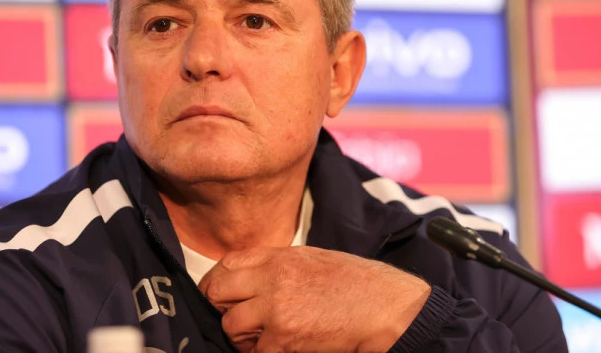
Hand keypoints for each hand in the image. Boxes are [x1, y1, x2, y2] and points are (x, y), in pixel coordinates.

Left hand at [198, 246, 430, 352]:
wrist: (384, 305)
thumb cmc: (353, 281)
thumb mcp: (310, 259)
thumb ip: (276, 265)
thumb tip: (249, 279)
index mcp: (278, 257)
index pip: (227, 263)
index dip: (216, 281)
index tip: (219, 294)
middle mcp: (272, 280)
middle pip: (217, 292)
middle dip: (221, 308)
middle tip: (234, 318)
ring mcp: (276, 310)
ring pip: (231, 326)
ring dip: (241, 336)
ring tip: (258, 338)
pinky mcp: (285, 339)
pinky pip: (256, 352)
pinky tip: (278, 349)